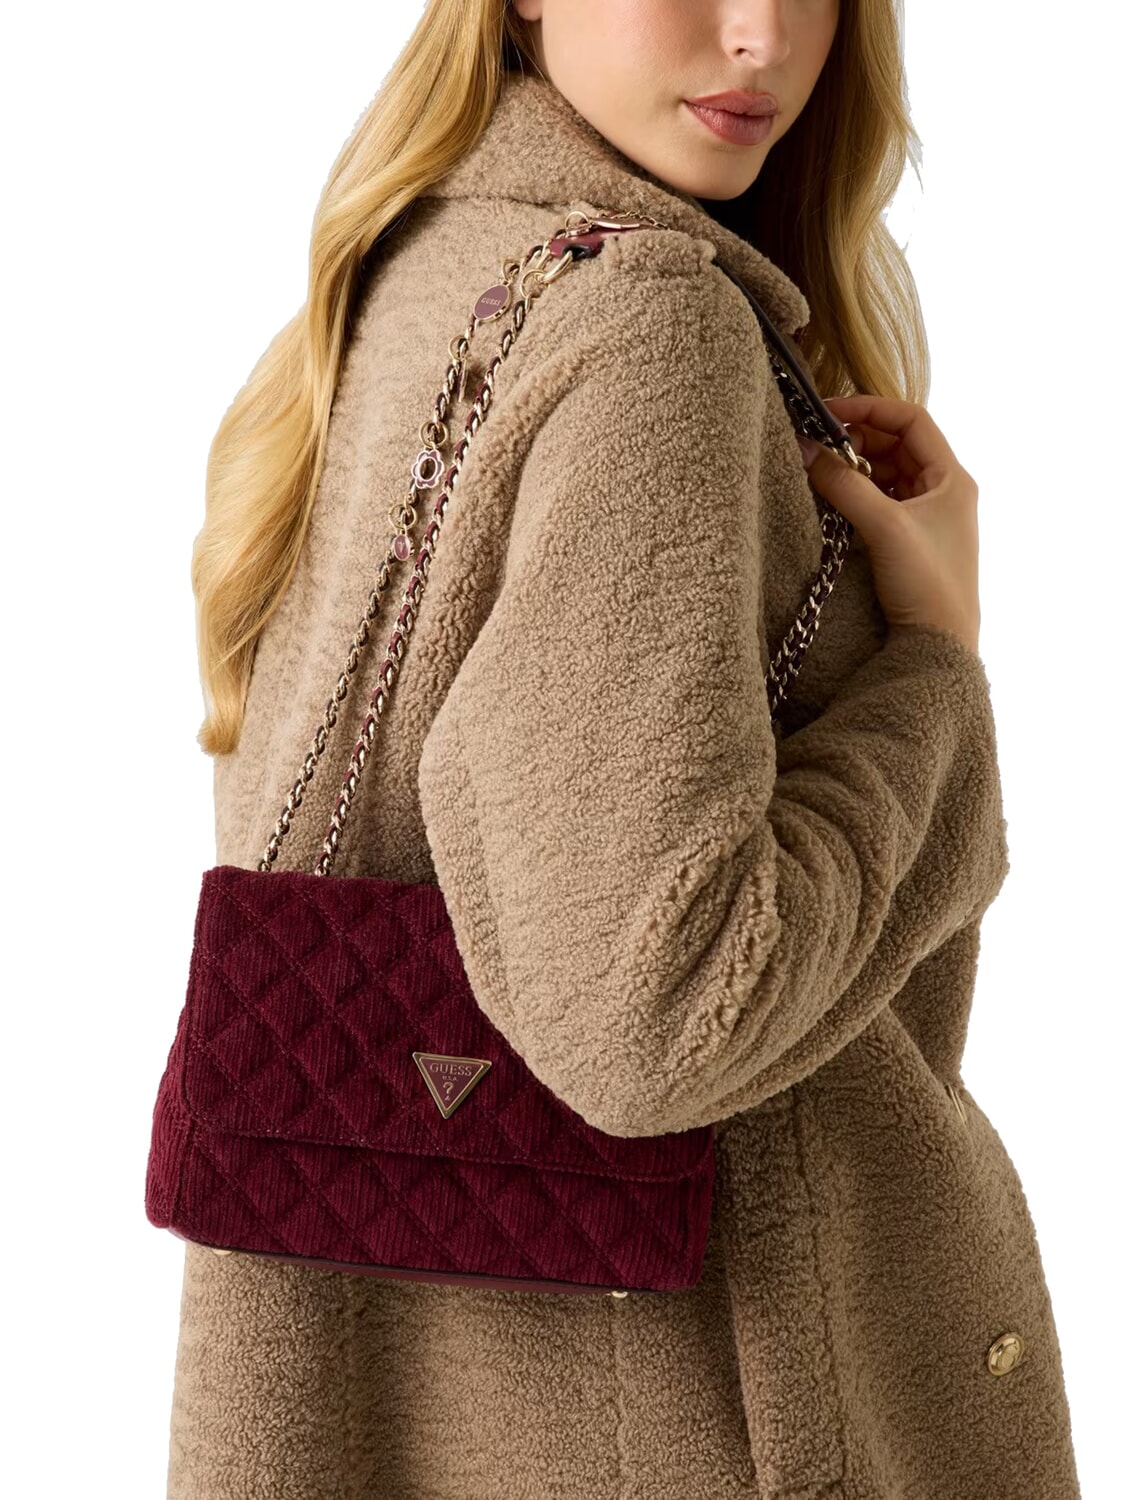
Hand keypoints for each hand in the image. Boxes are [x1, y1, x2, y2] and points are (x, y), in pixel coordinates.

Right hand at [797, 395, 980, 655]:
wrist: (939, 646)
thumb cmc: (927, 583)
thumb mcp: (884, 526)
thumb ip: (843, 484)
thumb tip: (805, 448)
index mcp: (952, 477)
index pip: (911, 420)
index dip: (870, 409)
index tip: (829, 413)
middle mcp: (944, 491)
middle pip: (896, 445)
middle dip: (856, 441)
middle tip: (816, 445)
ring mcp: (928, 517)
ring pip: (886, 475)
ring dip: (854, 469)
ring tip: (819, 472)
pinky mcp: (911, 542)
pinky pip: (880, 503)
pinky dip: (856, 495)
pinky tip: (832, 500)